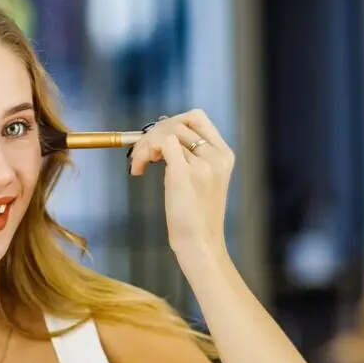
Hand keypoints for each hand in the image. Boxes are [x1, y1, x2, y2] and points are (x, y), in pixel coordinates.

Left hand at [129, 109, 235, 257]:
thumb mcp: (201, 180)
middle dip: (154, 132)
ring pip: (167, 132)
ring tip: (139, 164)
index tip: (157, 141)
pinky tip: (139, 169)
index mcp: (224, 155)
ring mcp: (203, 165)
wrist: (201, 244)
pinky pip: (162, 144)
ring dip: (145, 144)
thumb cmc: (195, 218)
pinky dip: (145, 151)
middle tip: (142, 154)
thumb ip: (190, 157)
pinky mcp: (185, 175)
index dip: (171, 122)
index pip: (197, 118)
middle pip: (179, 122)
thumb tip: (162, 134)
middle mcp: (217, 156)